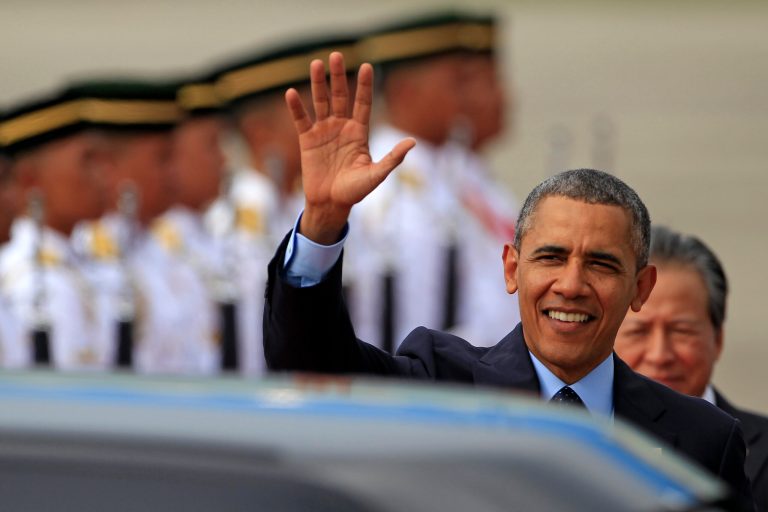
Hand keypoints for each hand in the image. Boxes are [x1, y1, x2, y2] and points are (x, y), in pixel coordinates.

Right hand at [285, 51, 414, 244]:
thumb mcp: (376, 175)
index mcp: (359, 132)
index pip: (363, 103)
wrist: (330, 204)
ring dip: (318, 84)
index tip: (367, 66)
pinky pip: (301, 120)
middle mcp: (342, 127)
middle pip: (341, 96)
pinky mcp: (307, 140)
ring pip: (321, 102)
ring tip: (316, 64)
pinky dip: (296, 107)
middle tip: (337, 55)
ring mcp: (324, 131)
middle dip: (339, 76)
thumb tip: (412, 142)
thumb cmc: (355, 191)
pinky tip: (292, 93)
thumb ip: (392, 159)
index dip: (364, 86)